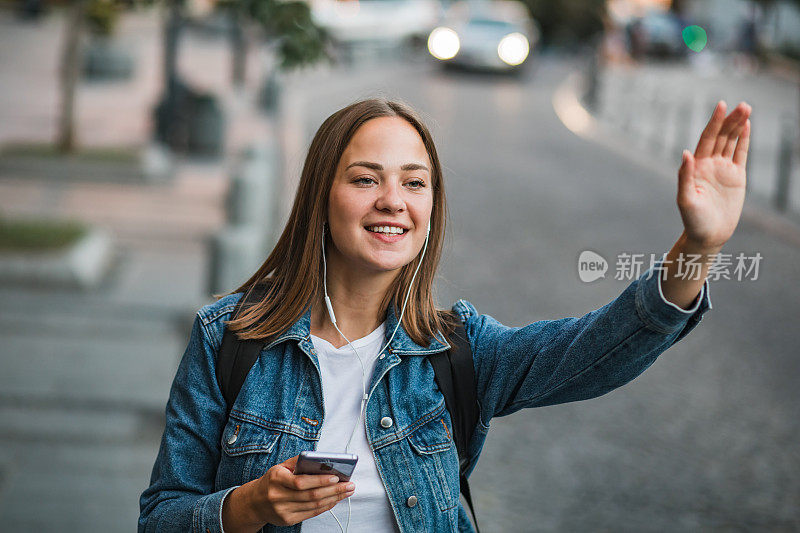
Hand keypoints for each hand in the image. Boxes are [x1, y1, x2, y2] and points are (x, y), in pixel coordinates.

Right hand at [251, 455, 354, 526]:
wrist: (255, 502)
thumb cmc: (273, 480)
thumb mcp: (281, 467)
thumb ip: (300, 462)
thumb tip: (323, 461)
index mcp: (276, 479)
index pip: (301, 482)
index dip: (320, 480)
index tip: (337, 477)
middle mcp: (278, 496)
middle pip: (311, 495)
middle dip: (334, 490)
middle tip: (349, 485)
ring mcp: (282, 511)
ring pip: (313, 505)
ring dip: (334, 498)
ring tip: (346, 492)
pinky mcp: (288, 520)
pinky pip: (311, 513)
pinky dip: (326, 506)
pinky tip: (335, 500)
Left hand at [677, 100, 750, 249]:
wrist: (708, 235)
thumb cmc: (693, 220)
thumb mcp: (686, 199)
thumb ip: (685, 176)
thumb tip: (686, 153)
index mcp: (696, 167)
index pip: (706, 139)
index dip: (713, 123)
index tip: (721, 106)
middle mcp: (709, 164)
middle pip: (720, 136)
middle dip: (729, 120)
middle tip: (741, 105)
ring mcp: (723, 169)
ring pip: (731, 142)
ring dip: (737, 125)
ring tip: (746, 108)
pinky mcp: (736, 176)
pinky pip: (741, 154)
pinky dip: (744, 140)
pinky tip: (747, 126)